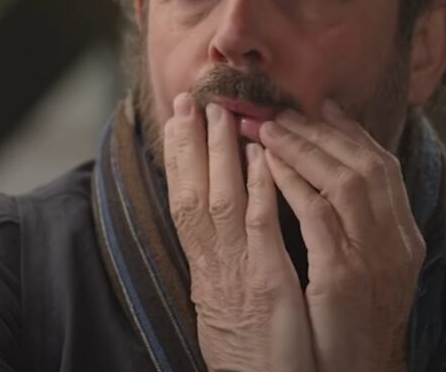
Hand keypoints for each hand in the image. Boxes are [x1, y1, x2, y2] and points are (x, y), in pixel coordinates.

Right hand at [164, 93, 315, 371]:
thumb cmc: (251, 358)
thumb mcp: (227, 308)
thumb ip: (222, 270)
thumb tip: (216, 239)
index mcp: (206, 271)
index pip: (185, 202)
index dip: (179, 161)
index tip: (177, 122)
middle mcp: (213, 268)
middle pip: (191, 194)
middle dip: (188, 145)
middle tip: (187, 100)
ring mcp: (238, 275)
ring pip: (221, 201)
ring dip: (220, 155)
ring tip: (221, 113)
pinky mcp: (268, 286)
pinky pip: (261, 229)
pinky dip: (260, 189)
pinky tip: (263, 158)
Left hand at [259, 100, 423, 371]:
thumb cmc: (356, 326)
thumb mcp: (372, 271)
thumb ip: (363, 227)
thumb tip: (339, 182)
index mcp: (405, 237)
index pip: (384, 167)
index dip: (353, 133)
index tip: (323, 107)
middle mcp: (397, 241)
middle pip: (367, 164)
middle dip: (323, 132)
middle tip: (282, 111)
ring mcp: (374, 258)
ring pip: (345, 181)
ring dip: (304, 149)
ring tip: (267, 130)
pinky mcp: (344, 277)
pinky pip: (318, 216)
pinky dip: (294, 185)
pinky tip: (268, 167)